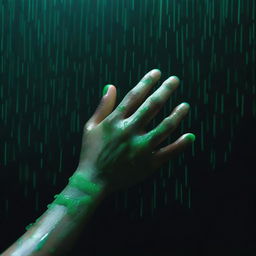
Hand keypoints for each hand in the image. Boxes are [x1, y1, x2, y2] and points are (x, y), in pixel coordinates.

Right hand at [76, 69, 194, 194]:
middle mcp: (130, 131)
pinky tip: (190, 136)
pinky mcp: (148, 163)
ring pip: (165, 127)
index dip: (147, 82)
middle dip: (165, 90)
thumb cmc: (90, 152)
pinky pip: (168, 152)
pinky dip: (181, 144)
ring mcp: (141, 148)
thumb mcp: (91, 126)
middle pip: (152, 106)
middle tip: (175, 80)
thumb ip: (103, 106)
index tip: (157, 73)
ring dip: (177, 114)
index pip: (135, 96)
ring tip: (186, 105)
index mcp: (116, 121)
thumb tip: (111, 86)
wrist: (94, 180)